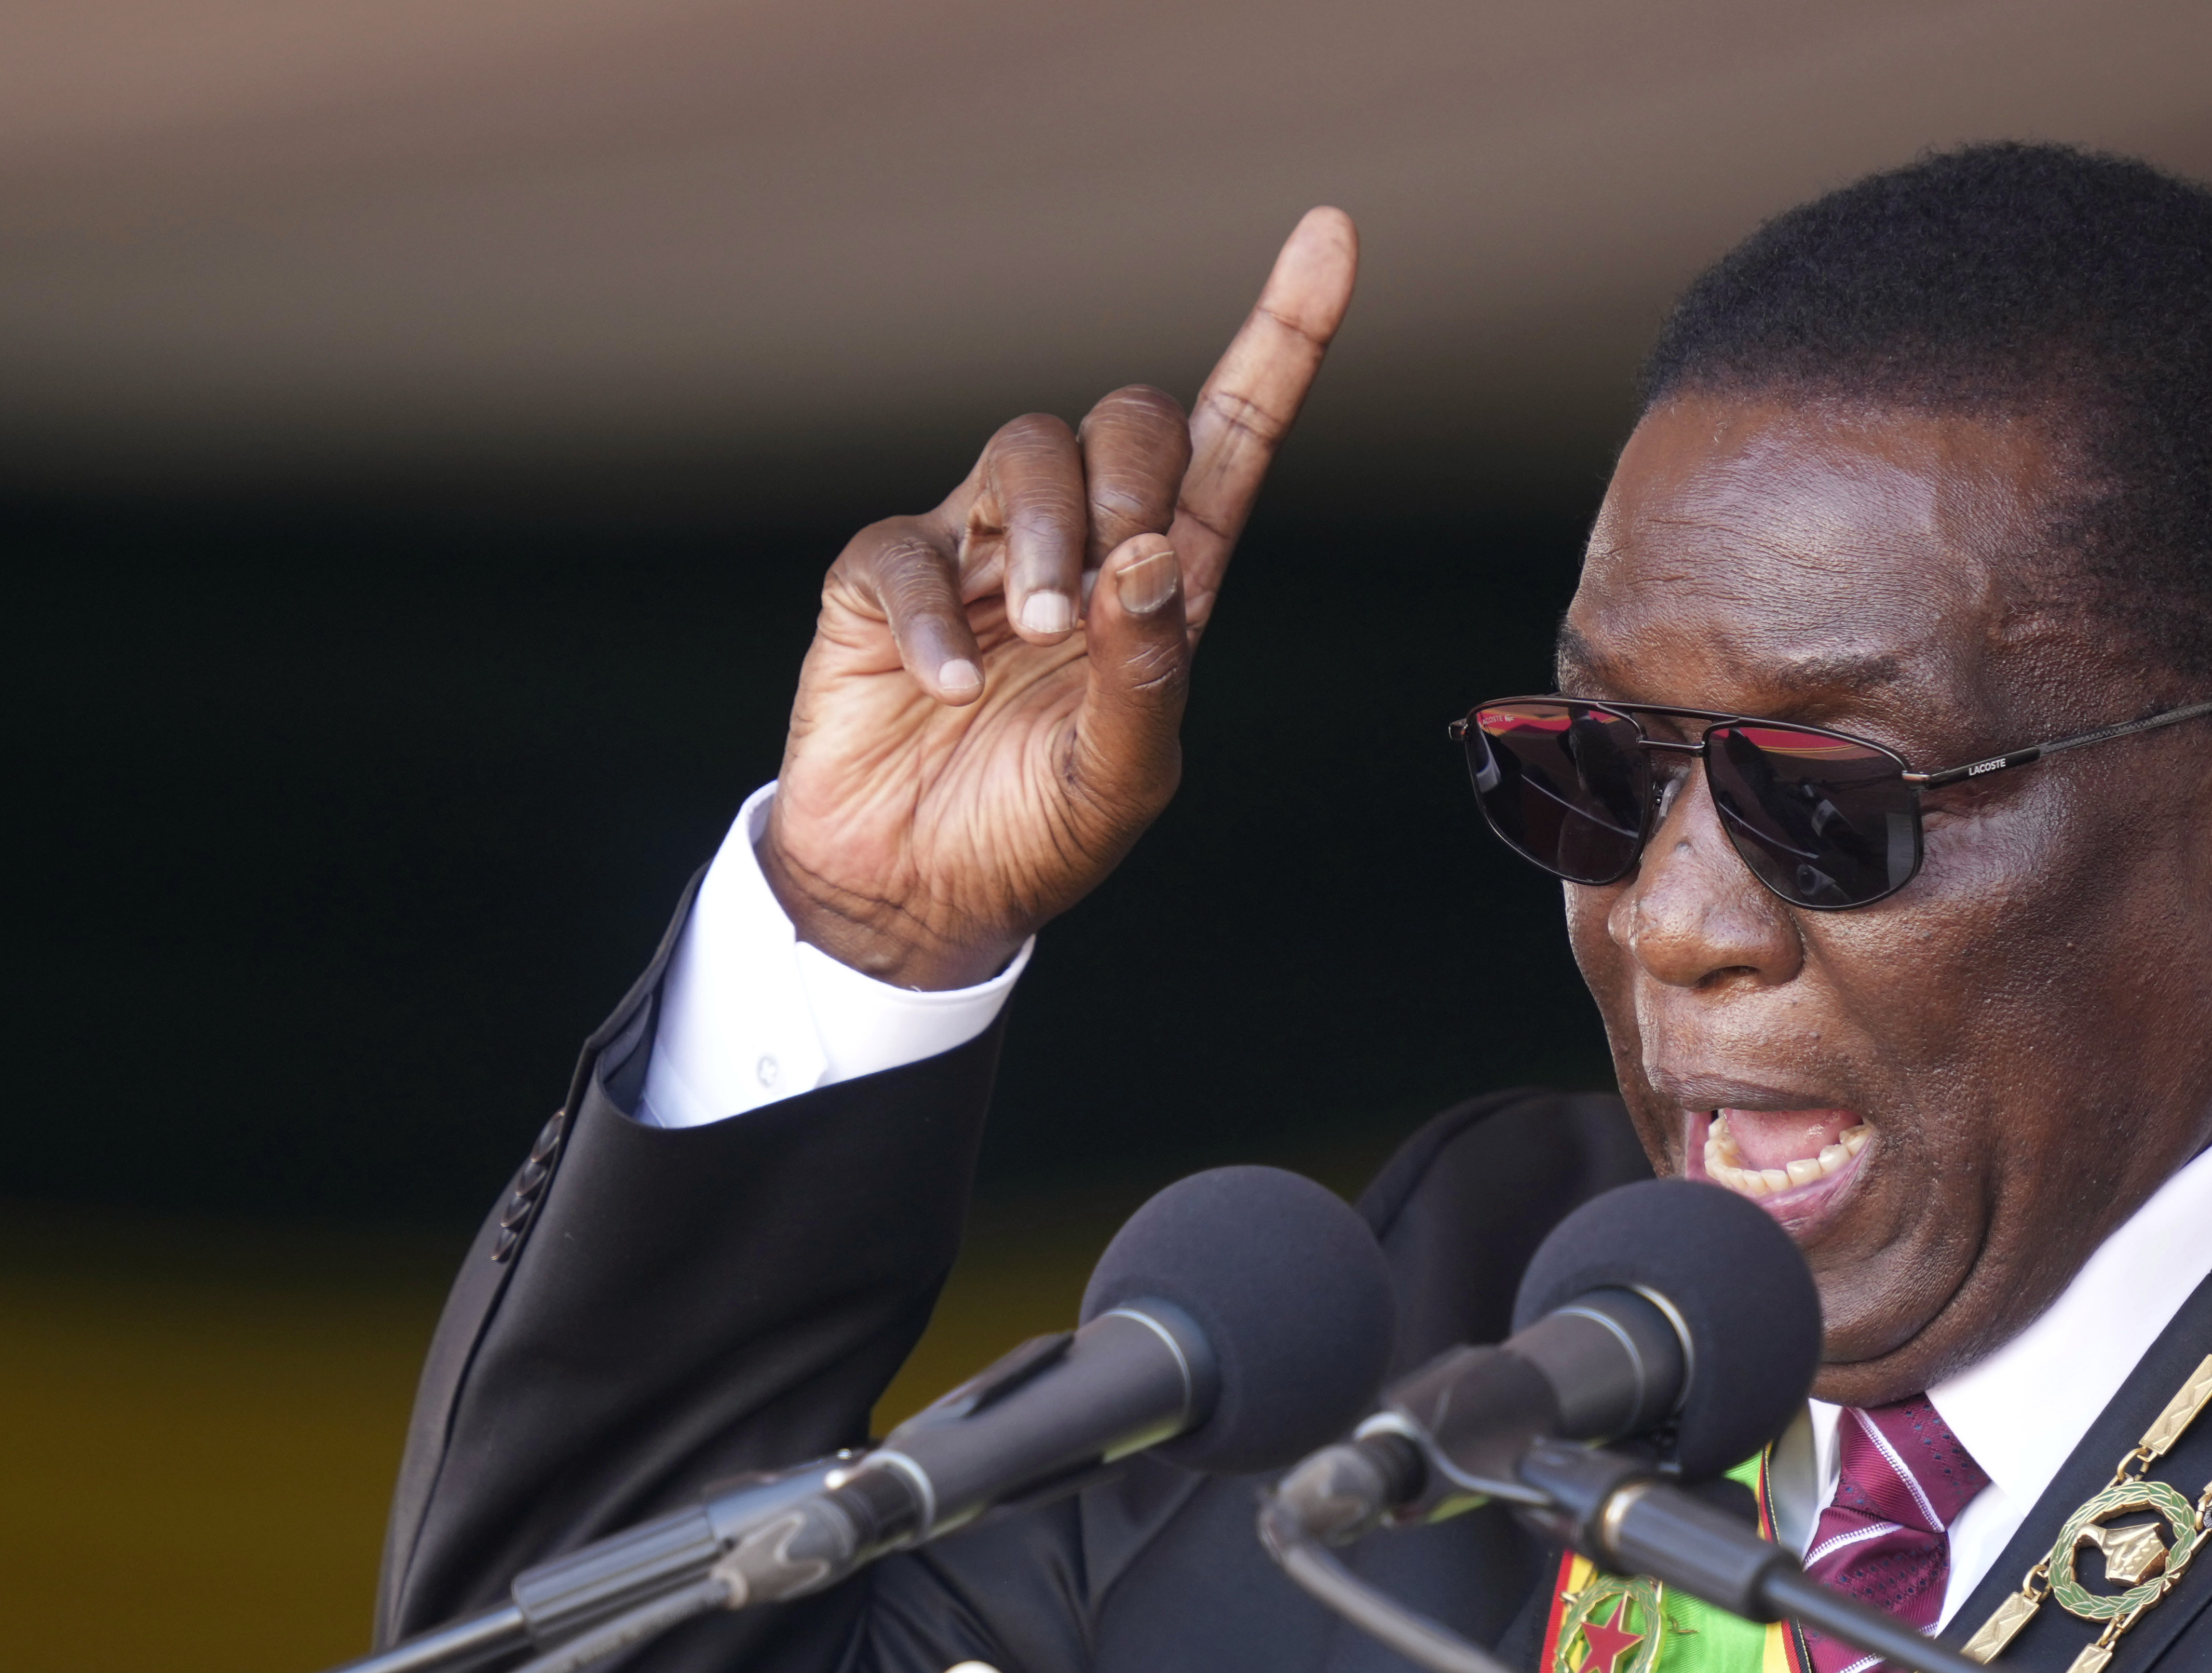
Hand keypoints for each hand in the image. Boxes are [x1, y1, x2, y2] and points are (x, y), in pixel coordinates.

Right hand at [761, 208, 1356, 989]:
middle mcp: (1075, 544)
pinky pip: (904, 547)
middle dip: (1128, 479)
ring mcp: (974, 552)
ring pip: (1023, 451)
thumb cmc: (1034, 831)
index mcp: (1160, 584)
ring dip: (1040, 535)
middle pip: (1125, 421)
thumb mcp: (1123, 778)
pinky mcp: (882, 583)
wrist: (916, 896)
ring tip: (1037, 631)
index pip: (1230, 435)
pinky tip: (955, 684)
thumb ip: (1149, 673)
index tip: (1330, 236)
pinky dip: (933, 614)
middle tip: (1104, 589)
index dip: (1281, 336)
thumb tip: (1147, 554)